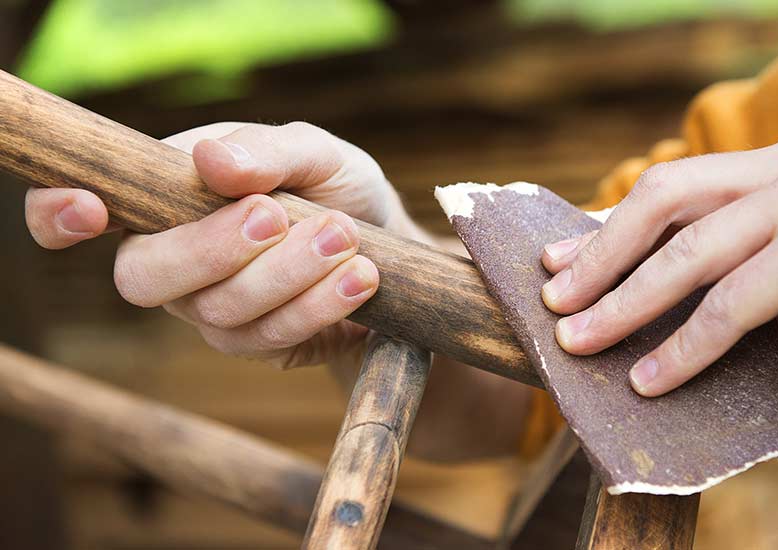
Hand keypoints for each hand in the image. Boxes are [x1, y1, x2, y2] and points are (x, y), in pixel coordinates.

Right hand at [24, 121, 417, 368]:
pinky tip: (359, 277)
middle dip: (210, 248)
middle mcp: (173, 258)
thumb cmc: (336, 185)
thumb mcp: (315, 152)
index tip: (90, 209)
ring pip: (217, 310)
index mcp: (165, 195)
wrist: (391, 241)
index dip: (58, 214)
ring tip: (344, 236)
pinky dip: (319, 303)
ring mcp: (211, 308)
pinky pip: (271, 336)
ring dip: (286, 272)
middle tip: (274, 214)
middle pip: (144, 277)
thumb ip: (266, 150)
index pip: (80, 208)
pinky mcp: (259, 343)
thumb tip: (210, 159)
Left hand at [540, 136, 777, 436]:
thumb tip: (626, 277)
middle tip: (555, 302)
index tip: (558, 262)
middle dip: (600, 258)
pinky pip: (727, 308)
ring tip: (580, 343)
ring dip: (623, 308)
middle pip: (664, 204)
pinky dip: (682, 350)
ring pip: (687, 258)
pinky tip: (649, 381)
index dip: (607, 227)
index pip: (672, 188)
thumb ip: (719, 258)